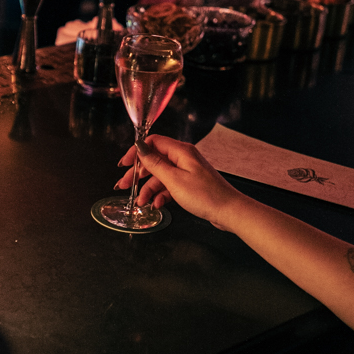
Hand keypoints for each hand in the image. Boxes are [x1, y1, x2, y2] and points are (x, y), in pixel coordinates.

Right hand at [115, 136, 241, 229]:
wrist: (229, 211)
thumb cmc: (206, 195)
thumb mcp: (174, 179)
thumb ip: (155, 163)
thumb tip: (140, 147)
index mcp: (181, 151)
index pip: (153, 143)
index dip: (136, 152)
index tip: (124, 164)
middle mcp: (183, 158)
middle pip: (154, 160)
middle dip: (138, 174)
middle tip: (124, 185)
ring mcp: (186, 172)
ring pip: (160, 176)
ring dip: (148, 189)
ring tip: (140, 202)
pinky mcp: (189, 184)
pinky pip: (169, 186)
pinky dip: (160, 195)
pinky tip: (156, 205)